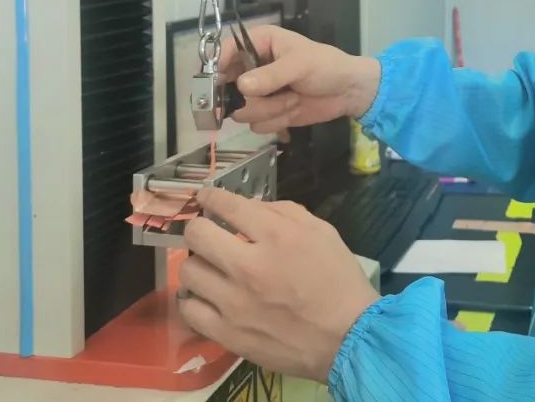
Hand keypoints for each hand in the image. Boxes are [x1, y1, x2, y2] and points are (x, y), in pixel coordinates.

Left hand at [178, 188, 379, 382]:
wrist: (346, 337)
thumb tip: (249, 208)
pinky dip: (194, 299)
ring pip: (188, 270)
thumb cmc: (338, 281)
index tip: (206, 197)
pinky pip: (188, 309)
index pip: (228, 206)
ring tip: (211, 268)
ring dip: (198, 263)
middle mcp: (249, 266)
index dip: (211, 196)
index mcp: (277, 237)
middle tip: (208, 234)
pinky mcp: (226, 333)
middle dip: (199, 227)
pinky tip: (208, 296)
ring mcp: (233, 303)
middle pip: (197, 235)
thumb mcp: (323, 233)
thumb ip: (285, 212)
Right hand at [220, 25, 380, 135]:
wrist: (348, 92)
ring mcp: (258, 93)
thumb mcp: (300, 64)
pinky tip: (293, 109)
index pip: (226, 51)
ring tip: (292, 98)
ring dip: (269, 109)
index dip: (219, 67)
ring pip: (241, 110)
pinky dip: (276, 121)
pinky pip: (257, 124)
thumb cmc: (327, 66)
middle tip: (271, 95)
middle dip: (250, 97)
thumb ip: (271, 75)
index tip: (221, 83)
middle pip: (226, 87)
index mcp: (259, 43)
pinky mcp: (267, 113)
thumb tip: (241, 86)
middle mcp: (253, 67)